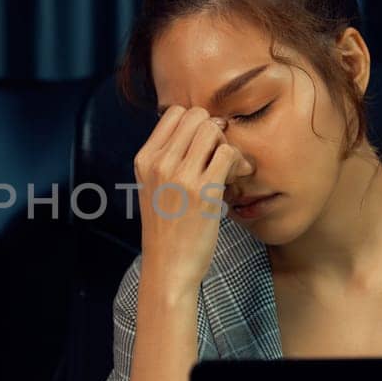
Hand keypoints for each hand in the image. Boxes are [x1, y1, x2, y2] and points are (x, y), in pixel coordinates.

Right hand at [133, 106, 248, 296]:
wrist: (167, 267)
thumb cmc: (166, 228)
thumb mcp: (152, 188)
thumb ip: (167, 158)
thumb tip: (203, 128)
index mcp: (144, 159)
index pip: (174, 113)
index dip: (195, 124)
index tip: (203, 145)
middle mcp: (159, 164)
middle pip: (197, 116)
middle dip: (214, 131)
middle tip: (220, 156)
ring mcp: (180, 177)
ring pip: (213, 130)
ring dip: (227, 145)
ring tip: (230, 168)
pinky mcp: (204, 192)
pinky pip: (228, 154)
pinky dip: (237, 162)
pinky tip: (237, 178)